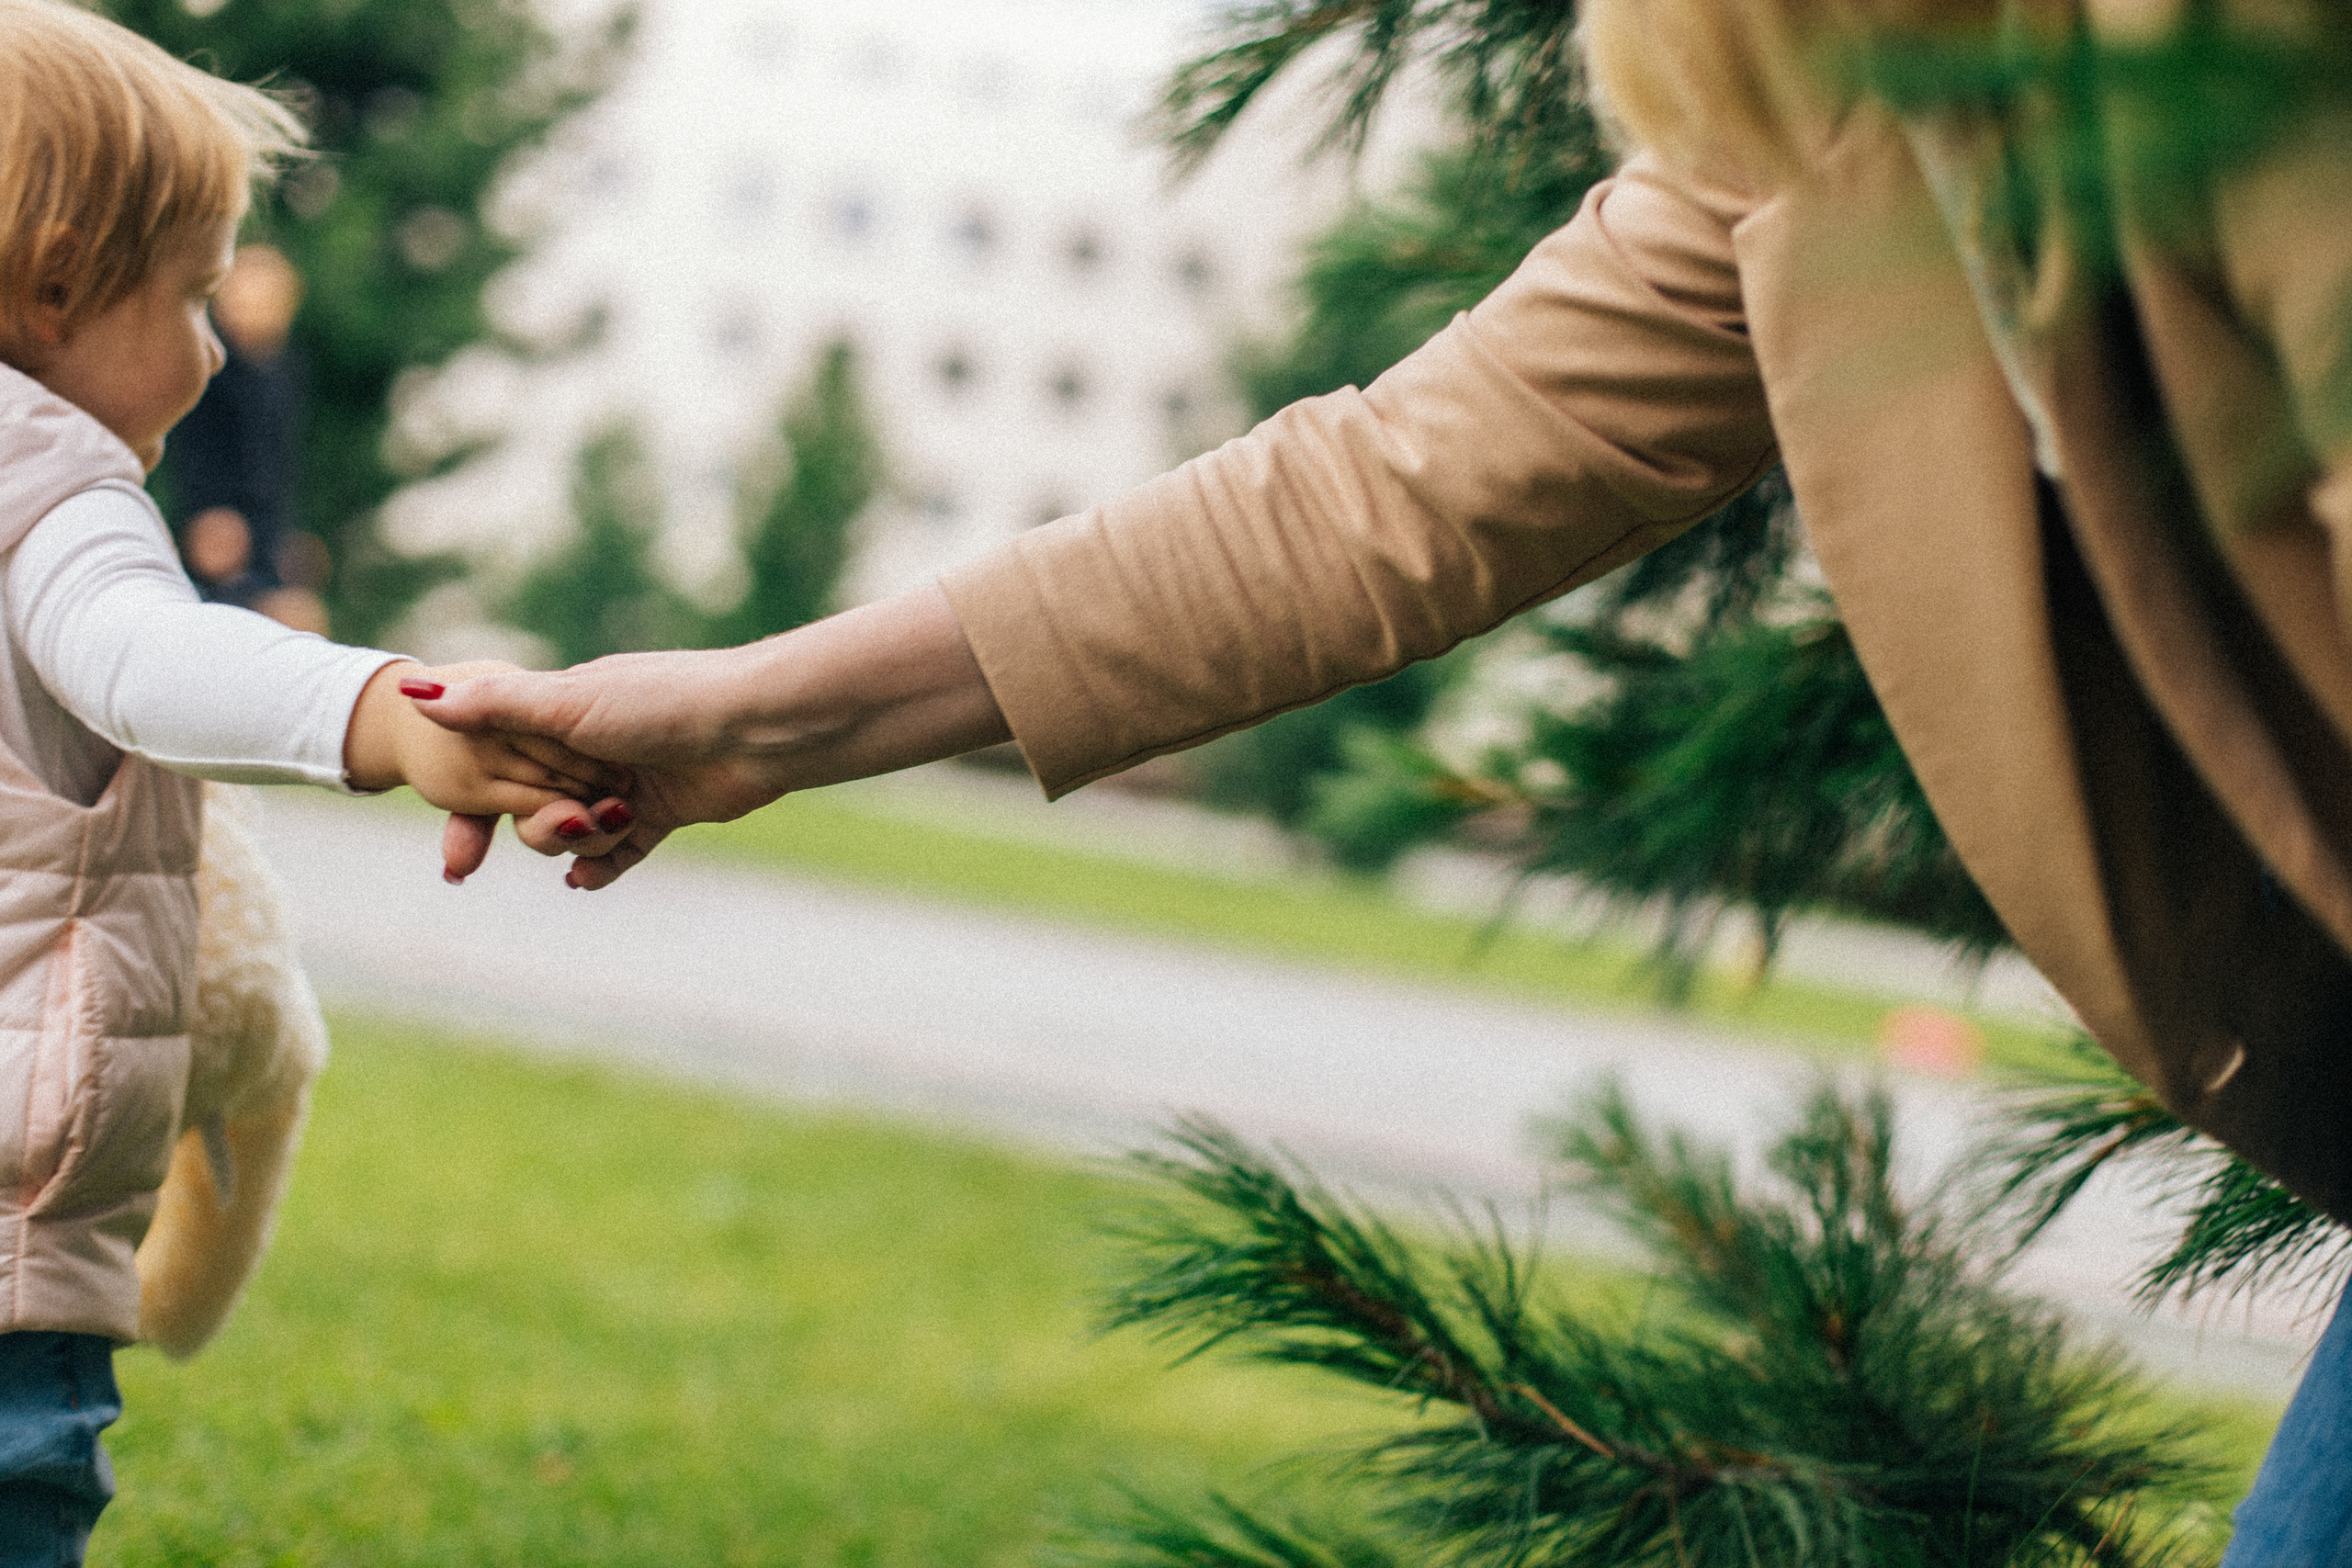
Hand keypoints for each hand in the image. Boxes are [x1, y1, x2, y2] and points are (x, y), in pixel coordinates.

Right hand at [418, 646, 801, 888]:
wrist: (755, 728)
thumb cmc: (664, 702)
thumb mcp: (569, 701)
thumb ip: (495, 705)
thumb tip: (414, 691)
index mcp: (565, 711)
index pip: (502, 757)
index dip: (478, 802)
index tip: (457, 855)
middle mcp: (594, 745)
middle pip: (535, 802)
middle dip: (539, 825)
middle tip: (571, 823)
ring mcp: (629, 780)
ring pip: (577, 829)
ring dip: (579, 840)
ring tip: (605, 828)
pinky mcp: (664, 811)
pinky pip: (619, 850)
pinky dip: (602, 865)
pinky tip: (587, 879)